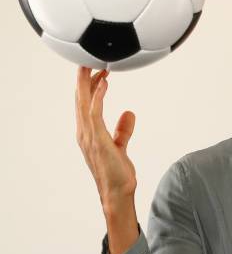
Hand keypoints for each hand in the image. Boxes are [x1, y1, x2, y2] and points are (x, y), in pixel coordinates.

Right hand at [75, 66, 137, 208]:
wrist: (118, 193)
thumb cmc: (117, 174)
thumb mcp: (121, 146)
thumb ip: (123, 130)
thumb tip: (129, 113)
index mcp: (89, 134)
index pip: (85, 105)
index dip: (90, 87)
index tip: (98, 72)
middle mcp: (85, 133)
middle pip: (80, 101)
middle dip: (82, 80)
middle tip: (86, 60)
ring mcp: (89, 137)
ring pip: (84, 104)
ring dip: (87, 83)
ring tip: (91, 66)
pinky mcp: (98, 141)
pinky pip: (95, 114)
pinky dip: (98, 97)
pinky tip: (104, 84)